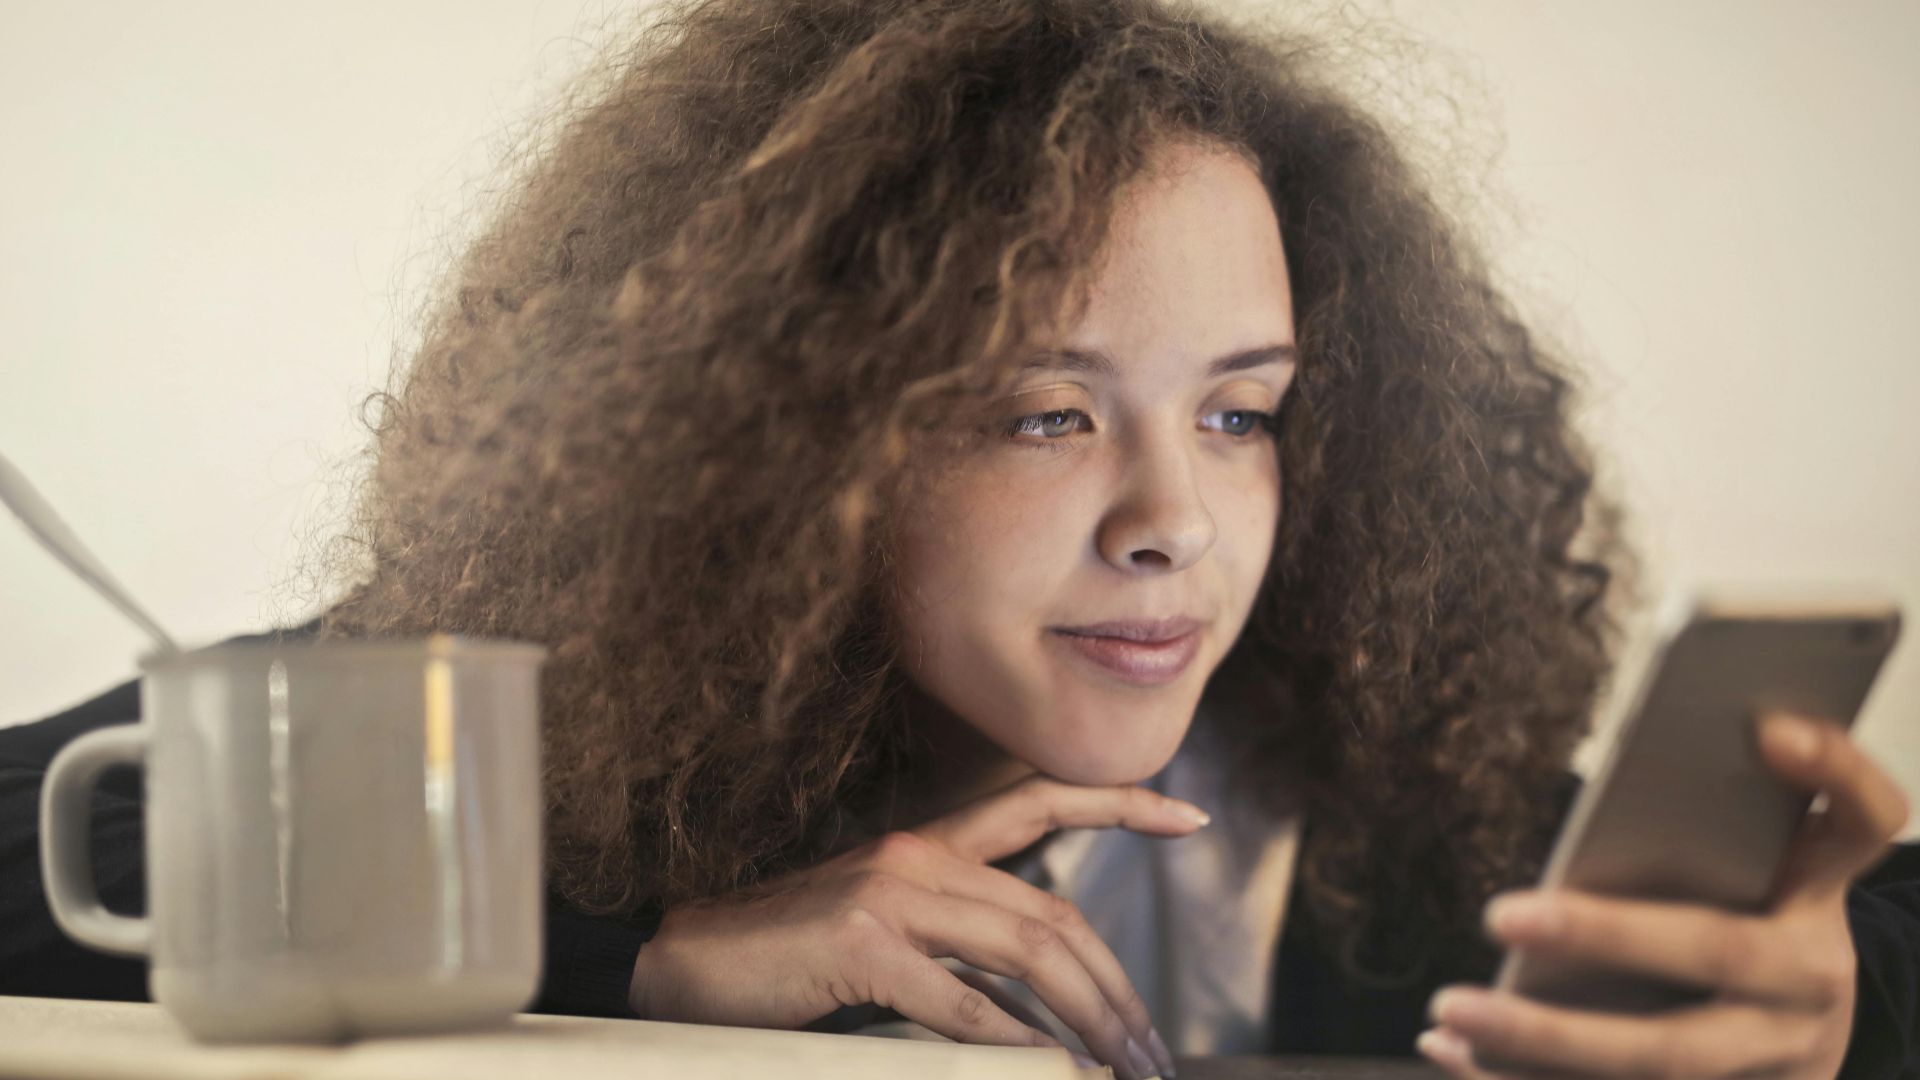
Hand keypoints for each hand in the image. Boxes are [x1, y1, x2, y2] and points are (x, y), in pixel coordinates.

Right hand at [627, 774, 1201, 1078]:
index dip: (1120, 805)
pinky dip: (1012, 1039)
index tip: (1189, 816)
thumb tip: (1039, 1004)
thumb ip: (956, 946)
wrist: (683, 962)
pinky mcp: (861, 944)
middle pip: (1052, 912)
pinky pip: (960, 1000)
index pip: (1040, 803)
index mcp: (927, 845)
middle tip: (1151, 1049)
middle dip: (1116, 985)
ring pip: (1026, 951)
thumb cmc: (786, 958)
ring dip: (1087, 1017)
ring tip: (1120, 1066)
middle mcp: (918, 855)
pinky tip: (1045, 1065)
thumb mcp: (884, 934)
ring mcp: (889, 895)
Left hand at [1417, 710, 1911, 1078]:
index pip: (1859, 819)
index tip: (1769, 725)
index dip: (1831, 768)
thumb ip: (1704, 815)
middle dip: (1607, 935)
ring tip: (1452, 1011)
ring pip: (1665, 1060)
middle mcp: (1812, 980)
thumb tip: (1635, 767)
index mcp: (1819, 893)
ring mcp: (1778, 1059)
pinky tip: (1452, 1054)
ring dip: (1546, 1040)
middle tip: (1500, 913)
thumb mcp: (1747, 864)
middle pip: (1718, 952)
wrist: (1794, 1030)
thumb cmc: (1740, 916)